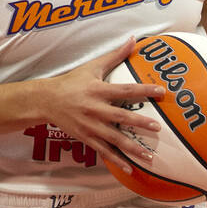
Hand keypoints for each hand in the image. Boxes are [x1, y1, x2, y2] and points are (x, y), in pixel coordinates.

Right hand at [45, 38, 166, 173]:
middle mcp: (94, 108)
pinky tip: (129, 168)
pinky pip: (102, 150)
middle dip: (139, 122)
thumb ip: (114, 56)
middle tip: (157, 127)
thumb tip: (134, 39)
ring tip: (149, 156)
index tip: (161, 91)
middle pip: (120, 116)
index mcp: (97, 90)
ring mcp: (89, 125)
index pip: (124, 90)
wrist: (45, 100)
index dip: (143, 90)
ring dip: (132, 148)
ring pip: (113, 138)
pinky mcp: (85, 137)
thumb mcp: (91, 67)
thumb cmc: (71, 81)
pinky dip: (115, 160)